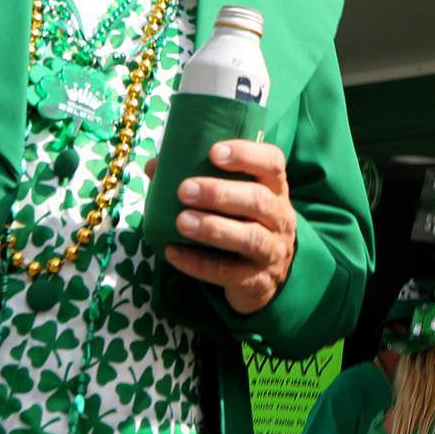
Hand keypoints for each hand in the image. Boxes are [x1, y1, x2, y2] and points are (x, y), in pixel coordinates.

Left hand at [160, 139, 297, 314]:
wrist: (266, 276)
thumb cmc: (243, 222)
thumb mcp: (235, 197)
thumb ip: (199, 177)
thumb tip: (154, 166)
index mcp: (275, 188)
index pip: (273, 163)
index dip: (246, 155)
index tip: (214, 152)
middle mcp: (280, 217)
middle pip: (259, 201)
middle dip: (220, 193)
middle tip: (185, 190)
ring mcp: (272, 250)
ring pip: (249, 238)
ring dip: (213, 228)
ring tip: (182, 221)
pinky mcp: (256, 281)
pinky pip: (227, 272)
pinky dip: (198, 263)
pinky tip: (173, 253)